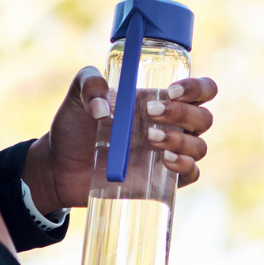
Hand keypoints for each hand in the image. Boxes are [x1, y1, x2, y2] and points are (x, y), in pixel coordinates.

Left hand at [22, 66, 217, 212]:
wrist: (60, 168)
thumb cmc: (74, 127)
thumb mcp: (77, 96)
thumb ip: (89, 84)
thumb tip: (103, 106)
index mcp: (162, 100)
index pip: (200, 91)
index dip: (196, 88)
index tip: (171, 91)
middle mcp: (173, 126)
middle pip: (203, 118)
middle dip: (182, 113)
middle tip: (150, 113)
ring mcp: (170, 154)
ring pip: (200, 146)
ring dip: (181, 140)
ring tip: (150, 139)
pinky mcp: (163, 180)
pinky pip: (192, 174)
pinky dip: (185, 166)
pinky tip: (165, 161)